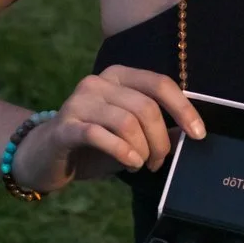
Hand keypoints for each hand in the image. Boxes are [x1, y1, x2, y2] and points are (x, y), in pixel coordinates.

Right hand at [10, 65, 205, 193]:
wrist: (44, 156)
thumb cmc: (94, 145)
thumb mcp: (130, 134)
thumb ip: (156, 128)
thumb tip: (189, 131)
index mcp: (118, 77)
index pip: (160, 84)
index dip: (183, 109)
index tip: (198, 134)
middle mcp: (98, 83)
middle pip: (146, 107)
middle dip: (161, 140)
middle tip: (158, 162)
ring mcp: (79, 101)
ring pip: (127, 122)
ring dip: (142, 150)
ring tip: (140, 165)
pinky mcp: (64, 125)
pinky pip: (99, 135)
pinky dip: (122, 152)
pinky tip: (130, 165)